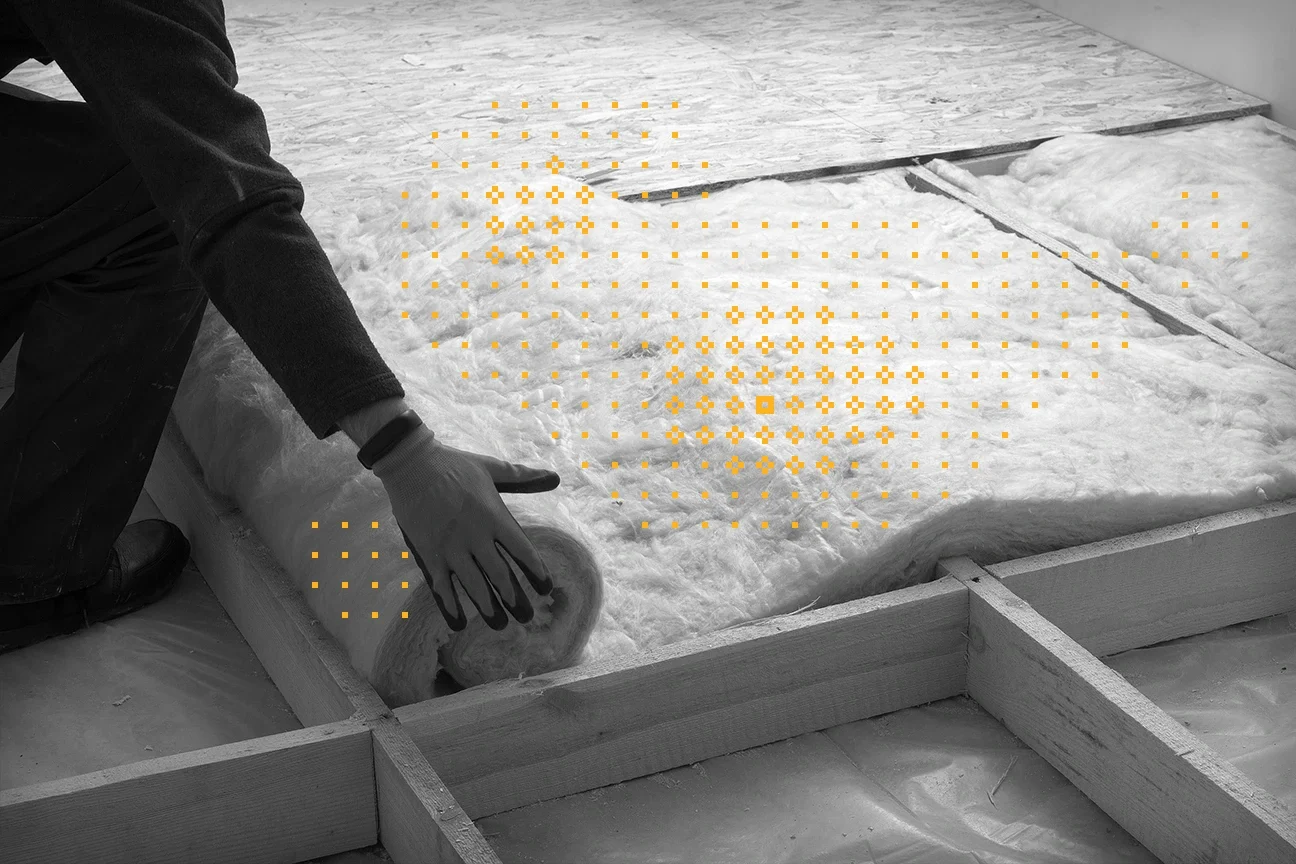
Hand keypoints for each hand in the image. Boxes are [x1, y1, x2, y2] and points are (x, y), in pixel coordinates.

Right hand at [370, 425, 558, 630]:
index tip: (546, 589)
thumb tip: (554, 477)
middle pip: (501, 575)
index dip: (536, 572)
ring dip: (488, 608)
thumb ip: (523, 477)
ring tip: (500, 625)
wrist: (411, 463)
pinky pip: (441, 586)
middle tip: (527, 618)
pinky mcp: (428, 552)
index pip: (522, 551)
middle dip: (515, 599)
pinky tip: (458, 623)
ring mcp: (451, 546)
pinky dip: (450, 606)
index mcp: (494, 516)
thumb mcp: (492, 468)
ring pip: (474, 585)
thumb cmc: (455, 464)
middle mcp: (475, 535)